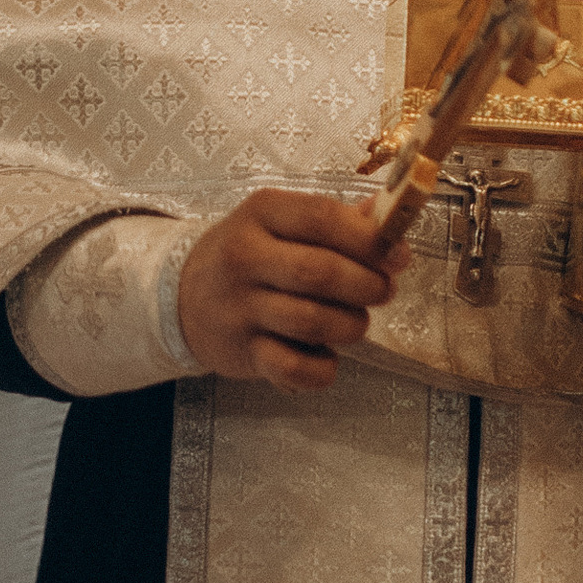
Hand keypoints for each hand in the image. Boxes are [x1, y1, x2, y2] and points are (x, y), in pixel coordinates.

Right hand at [176, 189, 404, 394]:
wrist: (183, 296)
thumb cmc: (248, 254)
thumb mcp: (281, 222)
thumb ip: (337, 220)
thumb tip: (388, 221)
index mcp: (261, 213)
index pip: (322, 218)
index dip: (369, 240)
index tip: (398, 257)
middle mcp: (245, 257)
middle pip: (320, 272)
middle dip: (367, 286)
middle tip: (382, 291)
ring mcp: (240, 307)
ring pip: (313, 321)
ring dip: (351, 326)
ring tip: (354, 322)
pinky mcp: (241, 351)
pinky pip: (294, 368)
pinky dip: (323, 369)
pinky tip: (326, 356)